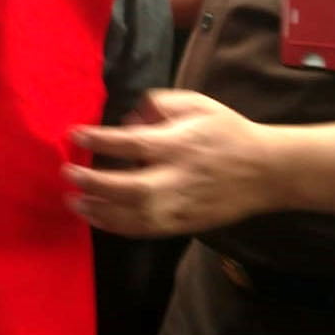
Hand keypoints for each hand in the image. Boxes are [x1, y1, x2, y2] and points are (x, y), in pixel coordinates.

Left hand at [63, 90, 284, 236]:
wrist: (266, 171)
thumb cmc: (227, 131)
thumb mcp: (196, 103)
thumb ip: (159, 104)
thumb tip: (128, 119)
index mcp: (178, 144)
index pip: (131, 143)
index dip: (99, 139)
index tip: (73, 133)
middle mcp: (177, 178)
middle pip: (129, 187)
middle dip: (94, 182)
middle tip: (68, 173)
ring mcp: (181, 205)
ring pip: (134, 216)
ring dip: (100, 211)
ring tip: (74, 201)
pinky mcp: (184, 224)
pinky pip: (145, 230)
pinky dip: (118, 227)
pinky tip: (98, 218)